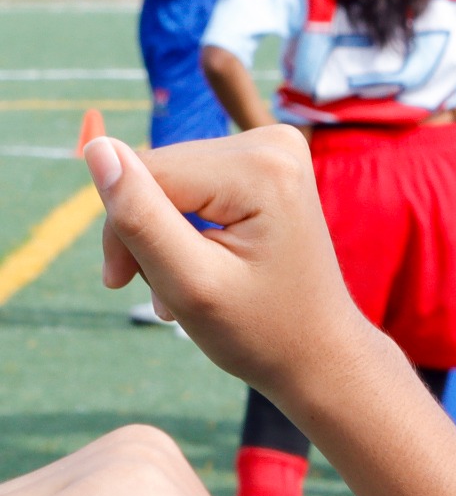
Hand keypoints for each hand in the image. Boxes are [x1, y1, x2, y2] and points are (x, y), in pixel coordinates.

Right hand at [85, 130, 371, 399]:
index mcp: (261, 167)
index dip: (122, 229)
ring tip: (181, 291)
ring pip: (172, 182)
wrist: (318, 352)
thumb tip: (97, 146)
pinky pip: (197, 186)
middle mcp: (273, 143)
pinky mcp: (269, 166)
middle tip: (163, 296)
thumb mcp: (189, 282)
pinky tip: (201, 269)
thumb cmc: (261, 330)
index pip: (147, 173)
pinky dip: (187, 230)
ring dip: (163, 238)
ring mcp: (276, 151)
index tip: (122, 283)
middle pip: (161, 173)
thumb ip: (139, 216)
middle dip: (145, 235)